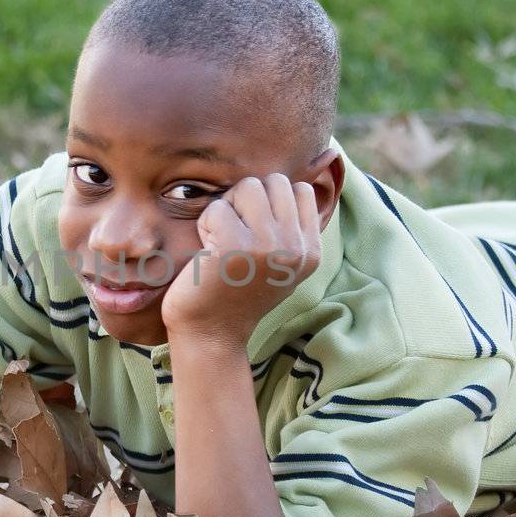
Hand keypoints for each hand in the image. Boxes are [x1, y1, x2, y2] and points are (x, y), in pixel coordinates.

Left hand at [161, 173, 321, 345]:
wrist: (210, 335)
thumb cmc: (236, 293)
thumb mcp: (279, 264)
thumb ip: (289, 228)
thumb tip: (289, 182)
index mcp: (310, 251)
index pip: (300, 190)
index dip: (270, 201)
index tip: (255, 232)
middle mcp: (295, 248)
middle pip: (274, 182)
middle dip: (248, 199)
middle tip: (234, 234)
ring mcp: (267, 246)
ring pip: (248, 187)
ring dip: (227, 208)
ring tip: (222, 241)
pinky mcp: (235, 246)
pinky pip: (217, 208)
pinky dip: (205, 225)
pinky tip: (207, 253)